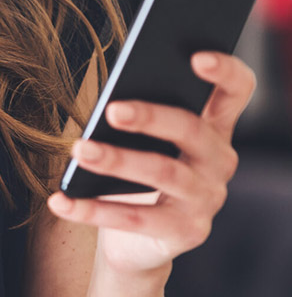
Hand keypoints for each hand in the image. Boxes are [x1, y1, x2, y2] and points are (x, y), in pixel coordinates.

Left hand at [46, 51, 255, 276]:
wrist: (138, 239)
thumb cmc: (138, 168)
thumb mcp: (143, 138)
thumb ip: (139, 110)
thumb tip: (110, 98)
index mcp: (213, 124)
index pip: (236, 89)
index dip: (224, 71)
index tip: (195, 57)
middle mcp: (218, 160)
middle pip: (190, 128)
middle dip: (150, 116)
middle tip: (111, 110)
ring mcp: (206, 198)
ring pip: (162, 171)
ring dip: (116, 159)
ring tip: (78, 150)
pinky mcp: (186, 232)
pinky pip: (135, 218)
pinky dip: (92, 209)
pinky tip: (60, 200)